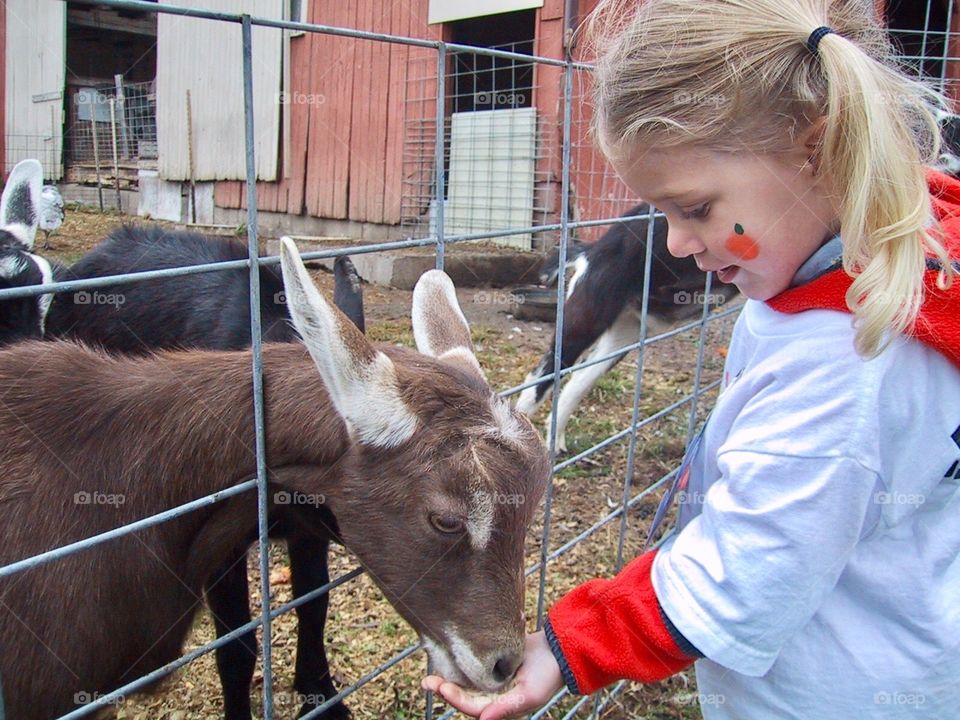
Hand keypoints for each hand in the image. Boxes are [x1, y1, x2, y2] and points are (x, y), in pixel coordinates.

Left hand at [422, 630, 564, 719]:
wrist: (558, 650)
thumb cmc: (547, 676)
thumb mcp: (529, 694)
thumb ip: (506, 708)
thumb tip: (482, 719)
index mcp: (501, 706)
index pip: (472, 707)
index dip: (456, 699)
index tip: (441, 687)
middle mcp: (494, 696)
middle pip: (464, 696)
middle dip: (445, 690)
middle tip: (427, 681)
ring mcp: (493, 680)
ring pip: (466, 683)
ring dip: (449, 677)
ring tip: (430, 672)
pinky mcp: (493, 664)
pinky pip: (474, 668)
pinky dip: (461, 666)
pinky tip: (447, 656)